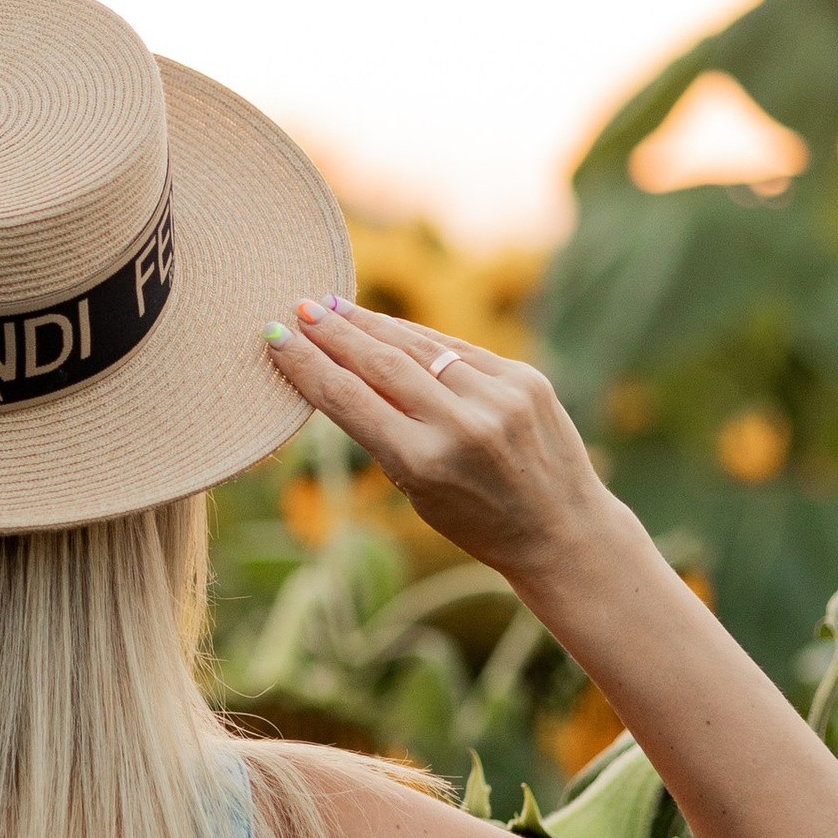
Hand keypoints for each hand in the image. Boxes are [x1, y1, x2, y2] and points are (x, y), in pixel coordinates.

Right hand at [265, 294, 615, 580]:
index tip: (276, 339)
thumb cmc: (475, 520)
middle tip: (298, 309)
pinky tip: (390, 326)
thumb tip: (341, 370)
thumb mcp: (416, 493)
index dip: (307, 366)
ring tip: (336, 308)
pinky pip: (458, 350)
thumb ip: (384, 434)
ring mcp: (498, 398)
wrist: (561, 529)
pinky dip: (420, 338)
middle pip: (380, 363)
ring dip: (373, 325)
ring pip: (420, 347)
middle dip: (334, 334)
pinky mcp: (525, 380)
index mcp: (423, 464)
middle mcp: (461, 426)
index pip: (349, 400)